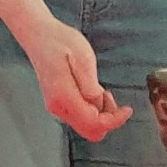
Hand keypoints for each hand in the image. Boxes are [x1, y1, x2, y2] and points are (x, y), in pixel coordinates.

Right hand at [16, 16, 131, 140]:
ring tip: (98, 86)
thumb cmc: (60, 42)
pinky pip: (81, 116)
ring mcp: (57, 107)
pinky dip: (92, 108)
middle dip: (107, 118)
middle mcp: (58, 107)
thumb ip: (91, 86)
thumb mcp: (83, 58)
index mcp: (64, 97)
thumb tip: (98, 104)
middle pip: (91, 131)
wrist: (38, 34)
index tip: (127, 110)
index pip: (95, 123)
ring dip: (100, 112)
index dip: (115, 120)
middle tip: (108, 95)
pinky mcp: (59, 104)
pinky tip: (90, 89)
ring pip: (87, 125)